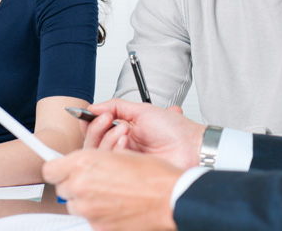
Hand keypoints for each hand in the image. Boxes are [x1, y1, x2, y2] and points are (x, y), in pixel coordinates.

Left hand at [43, 149, 179, 230]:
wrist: (170, 198)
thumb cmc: (152, 174)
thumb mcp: (120, 153)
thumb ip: (94, 159)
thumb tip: (83, 164)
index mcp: (85, 163)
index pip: (50, 168)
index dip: (58, 167)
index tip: (62, 168)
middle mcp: (81, 187)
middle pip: (62, 188)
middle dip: (75, 183)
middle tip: (95, 178)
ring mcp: (88, 210)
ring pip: (75, 205)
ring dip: (86, 199)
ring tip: (110, 192)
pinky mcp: (98, 227)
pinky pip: (90, 219)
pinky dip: (99, 213)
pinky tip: (117, 204)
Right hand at [82, 99, 204, 168]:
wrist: (192, 147)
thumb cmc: (175, 130)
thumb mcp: (143, 110)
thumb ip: (116, 106)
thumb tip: (93, 107)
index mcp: (125, 133)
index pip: (97, 132)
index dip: (90, 124)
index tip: (89, 115)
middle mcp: (123, 148)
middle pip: (93, 144)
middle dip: (96, 129)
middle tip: (108, 119)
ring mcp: (126, 162)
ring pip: (98, 155)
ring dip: (107, 137)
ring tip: (124, 130)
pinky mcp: (129, 175)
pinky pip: (109, 165)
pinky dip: (114, 149)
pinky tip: (127, 142)